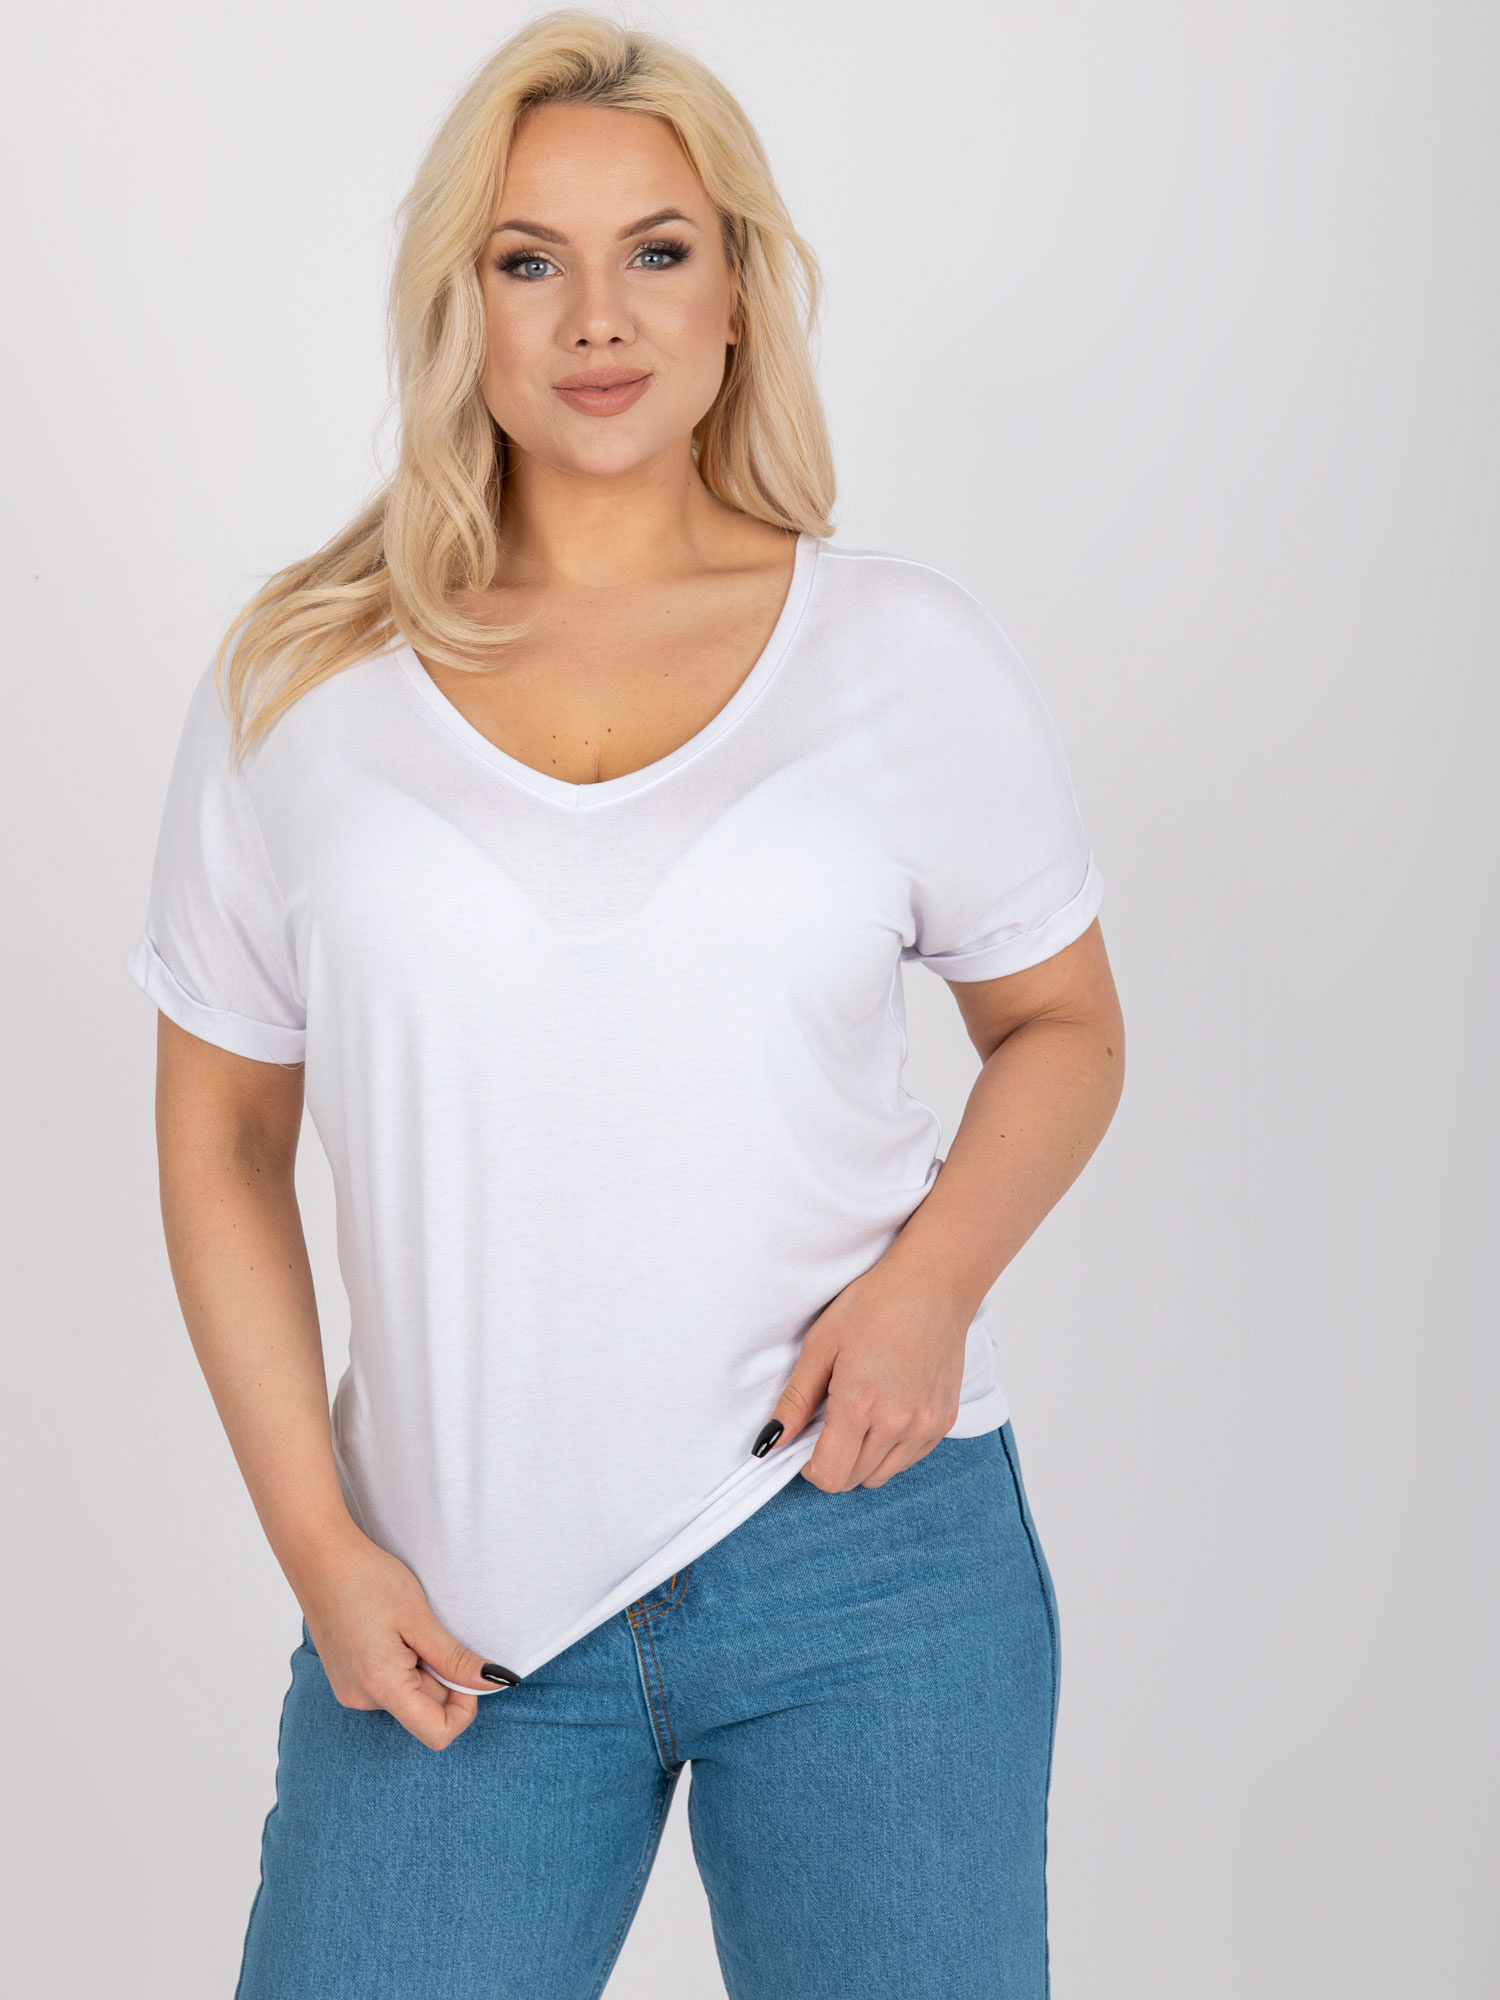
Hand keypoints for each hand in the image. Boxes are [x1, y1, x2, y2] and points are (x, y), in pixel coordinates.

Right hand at [290, 1527, 500, 1750]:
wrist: (319, 1558)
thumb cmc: (366, 1579)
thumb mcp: (419, 1617)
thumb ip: (455, 1659)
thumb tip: (493, 1681)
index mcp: (380, 1687)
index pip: (438, 1733)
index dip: (465, 1707)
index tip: (467, 1668)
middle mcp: (361, 1699)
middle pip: (425, 1710)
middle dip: (442, 1677)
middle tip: (432, 1633)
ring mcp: (351, 1691)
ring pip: (410, 1695)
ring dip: (422, 1668)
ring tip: (408, 1627)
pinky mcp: (348, 1679)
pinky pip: (390, 1684)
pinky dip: (404, 1663)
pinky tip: (393, 1630)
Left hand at [760, 1256, 972, 1490]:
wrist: (934, 1283)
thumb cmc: (876, 1303)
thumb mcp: (821, 1344)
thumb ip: (796, 1399)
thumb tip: (771, 1440)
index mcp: (860, 1404)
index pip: (830, 1476)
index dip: (810, 1467)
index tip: (807, 1445)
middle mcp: (898, 1423)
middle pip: (853, 1479)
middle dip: (834, 1461)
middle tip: (831, 1422)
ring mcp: (926, 1425)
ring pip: (882, 1475)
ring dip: (862, 1459)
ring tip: (859, 1416)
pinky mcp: (945, 1421)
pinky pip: (909, 1459)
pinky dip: (891, 1449)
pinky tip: (886, 1412)